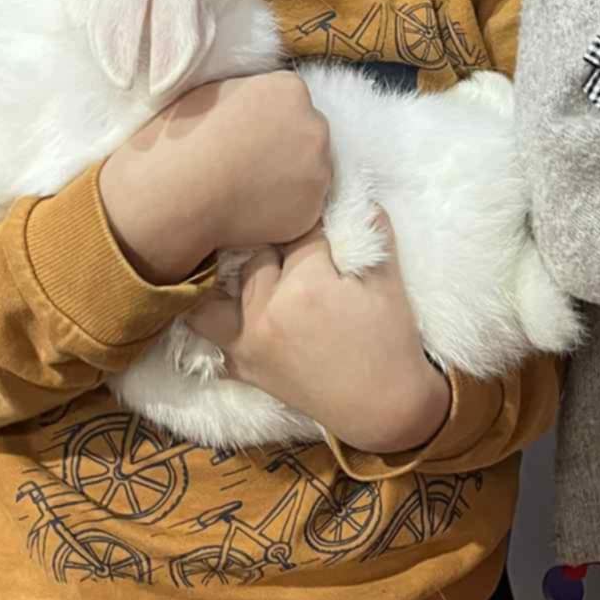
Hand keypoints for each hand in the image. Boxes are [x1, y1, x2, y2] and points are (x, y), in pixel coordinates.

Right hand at [100, 71, 330, 284]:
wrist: (176, 193)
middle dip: (287, 147)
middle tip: (250, 164)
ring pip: (311, 171)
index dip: (269, 120)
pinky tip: (252, 210)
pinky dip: (285, 210)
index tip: (247, 136)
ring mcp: (318, 168)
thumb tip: (257, 103)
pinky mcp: (313, 208)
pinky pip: (304, 207)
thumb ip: (249, 94)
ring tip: (248, 188)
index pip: (292, 101)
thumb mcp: (214, 92)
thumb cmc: (183, 139)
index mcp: (290, 89)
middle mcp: (314, 125)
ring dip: (290, 179)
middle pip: (308, 134)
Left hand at [188, 214, 451, 454]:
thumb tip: (354, 191)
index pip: (299, 230)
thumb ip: (371, 230)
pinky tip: (208, 296)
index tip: (311, 209)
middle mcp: (267, 311)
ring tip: (228, 254)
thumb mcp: (389, 281)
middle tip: (279, 232)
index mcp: (306, 285)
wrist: (384, 408)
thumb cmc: (391, 341)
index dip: (311, 218)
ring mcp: (249, 341)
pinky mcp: (244, 366)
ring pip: (218, 289)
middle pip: (255, 253)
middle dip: (270, 239)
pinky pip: (208, 334)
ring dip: (228, 271)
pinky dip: (208, 314)